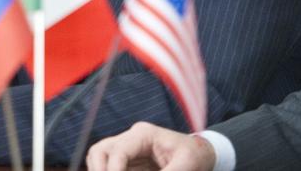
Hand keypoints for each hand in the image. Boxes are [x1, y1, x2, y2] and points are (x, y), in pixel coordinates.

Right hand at [86, 122, 215, 170]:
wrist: (201, 153)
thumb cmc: (195, 156)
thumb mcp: (186, 166)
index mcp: (143, 134)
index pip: (117, 151)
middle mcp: (131, 138)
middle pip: (100, 150)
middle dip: (99, 169)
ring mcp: (128, 149)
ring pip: (99, 157)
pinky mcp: (130, 161)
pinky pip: (109, 167)